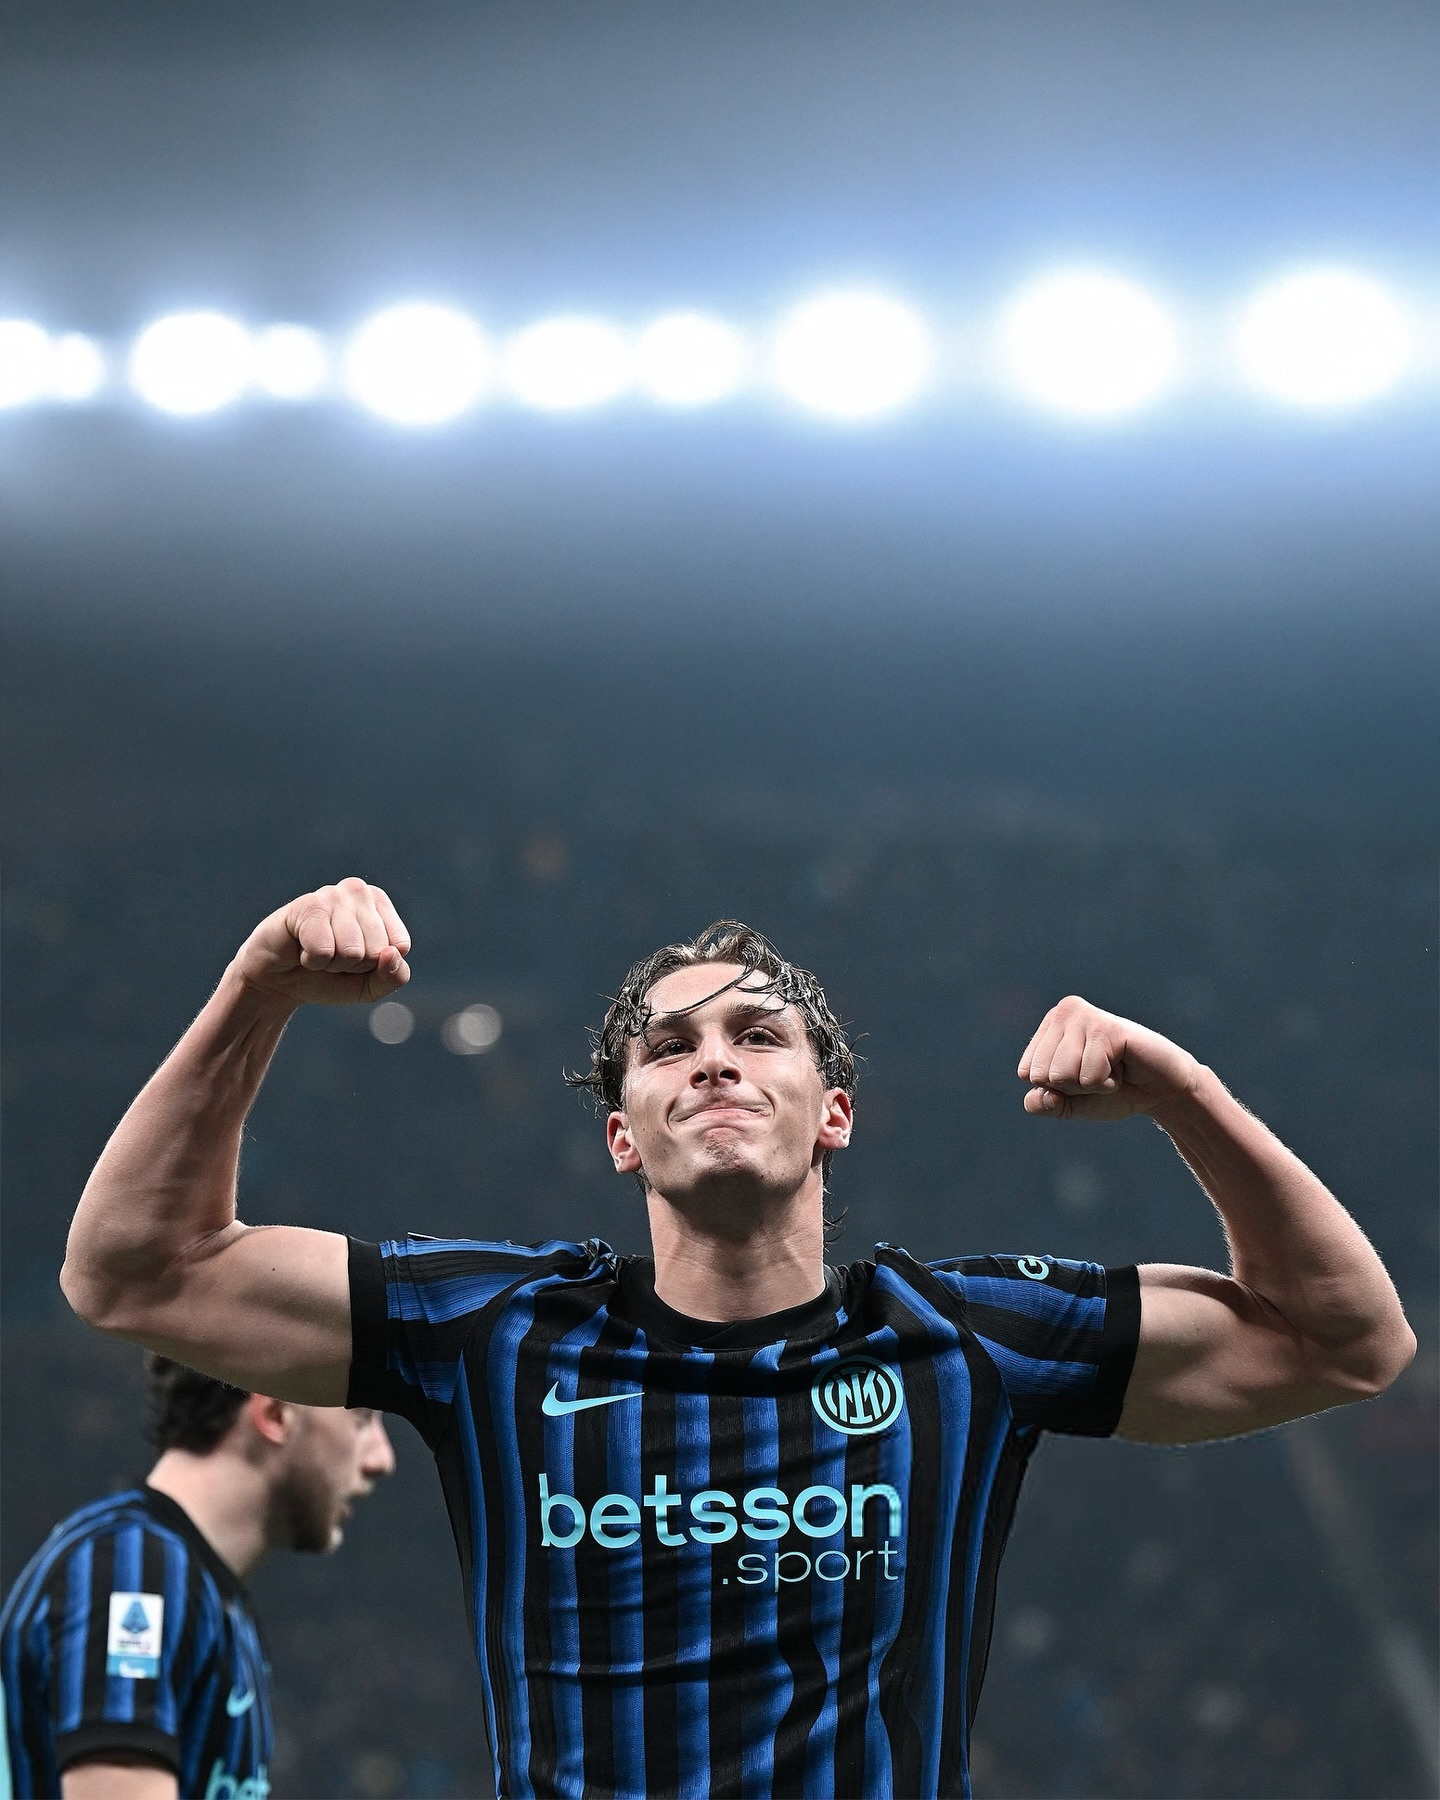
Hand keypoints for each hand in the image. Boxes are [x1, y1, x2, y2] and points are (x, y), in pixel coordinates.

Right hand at [231, 877, 410, 1007]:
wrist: (278, 981)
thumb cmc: (329, 976)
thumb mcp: (370, 985)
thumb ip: (394, 976)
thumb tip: (392, 954)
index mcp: (380, 903)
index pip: (399, 946)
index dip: (376, 965)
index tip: (355, 958)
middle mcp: (359, 891)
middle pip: (377, 950)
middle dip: (353, 965)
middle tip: (331, 955)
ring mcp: (331, 894)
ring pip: (352, 952)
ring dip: (331, 964)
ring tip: (316, 951)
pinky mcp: (306, 906)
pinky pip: (324, 951)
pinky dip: (312, 961)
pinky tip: (301, 948)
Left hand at [1017, 995, 1198, 1120]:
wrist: (1161, 1092)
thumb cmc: (1114, 1092)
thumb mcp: (1069, 1104)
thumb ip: (1043, 1104)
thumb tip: (1040, 1094)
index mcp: (1049, 1027)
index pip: (1027, 1072)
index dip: (1056, 1088)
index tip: (1082, 1076)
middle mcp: (1063, 1013)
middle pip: (1042, 1074)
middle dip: (1074, 1087)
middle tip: (1101, 1072)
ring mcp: (1085, 1017)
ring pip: (1062, 1075)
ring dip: (1092, 1084)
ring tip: (1112, 1068)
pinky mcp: (1107, 1028)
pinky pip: (1089, 1076)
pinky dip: (1108, 1083)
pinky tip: (1123, 1065)